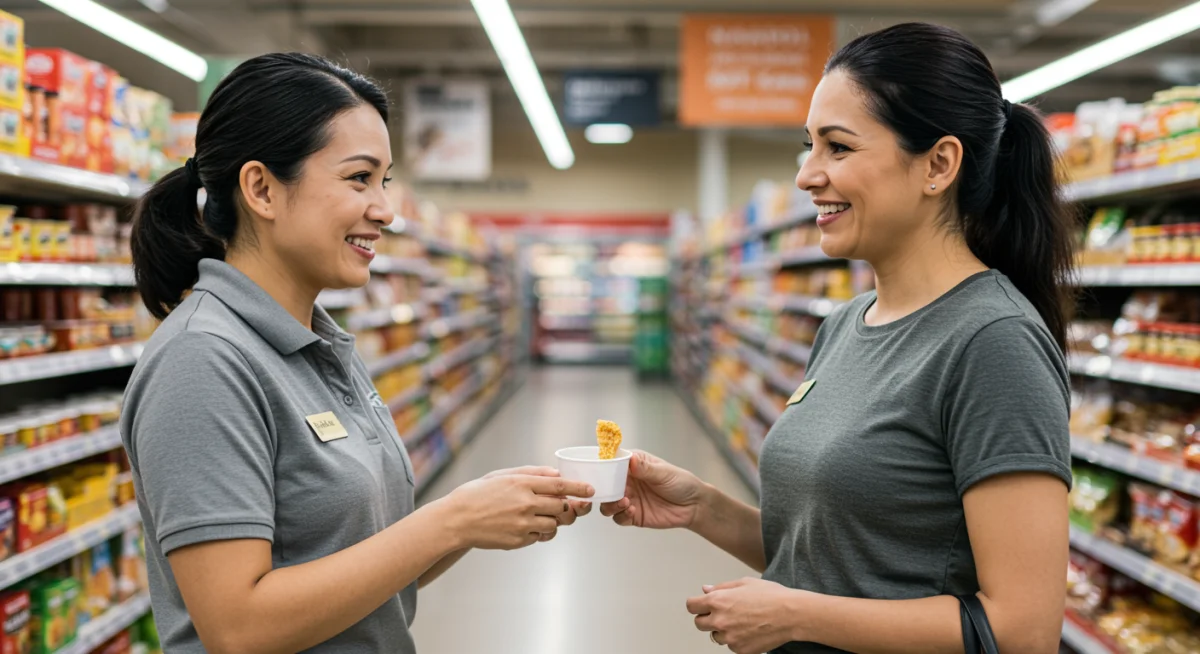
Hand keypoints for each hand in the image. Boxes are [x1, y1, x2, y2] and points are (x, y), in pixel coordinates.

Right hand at [443, 473, 593, 549]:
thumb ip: (531, 473)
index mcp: (521, 484)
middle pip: (562, 508)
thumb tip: (556, 474)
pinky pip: (539, 537)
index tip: (590, 490)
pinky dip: (540, 532)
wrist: (456, 520)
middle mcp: (525, 504)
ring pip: (554, 525)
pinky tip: (527, 526)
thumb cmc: (479, 494)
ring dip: (554, 521)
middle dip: (570, 508)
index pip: (559, 486)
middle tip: (569, 506)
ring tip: (541, 516)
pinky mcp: (518, 541)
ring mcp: (522, 524)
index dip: (578, 488)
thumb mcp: (502, 475)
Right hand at [599, 451, 705, 529]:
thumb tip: (631, 460)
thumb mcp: (664, 473)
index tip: (600, 470)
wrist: (694, 506)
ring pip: (608, 503)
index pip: (612, 463)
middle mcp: (628, 482)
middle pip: (605, 485)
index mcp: (633, 465)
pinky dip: (621, 515)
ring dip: (611, 504)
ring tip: (625, 502)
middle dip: (603, 489)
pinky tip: (632, 511)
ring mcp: (629, 499)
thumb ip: (646, 469)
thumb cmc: (681, 483)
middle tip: (609, 491)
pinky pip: (619, 518)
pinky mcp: (633, 515)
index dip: (603, 466)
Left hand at [687, 578, 805, 653]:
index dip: (696, 604)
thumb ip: (721, 587)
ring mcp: (729, 638)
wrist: (791, 614)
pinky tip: (750, 630)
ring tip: (741, 621)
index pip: (691, 606)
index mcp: (718, 601)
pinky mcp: (740, 650)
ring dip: (722, 630)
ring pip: (715, 636)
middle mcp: (720, 620)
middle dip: (707, 618)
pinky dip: (736, 640)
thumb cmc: (771, 596)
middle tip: (723, 613)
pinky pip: (731, 646)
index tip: (701, 605)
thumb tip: (706, 590)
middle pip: (699, 624)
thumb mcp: (744, 583)